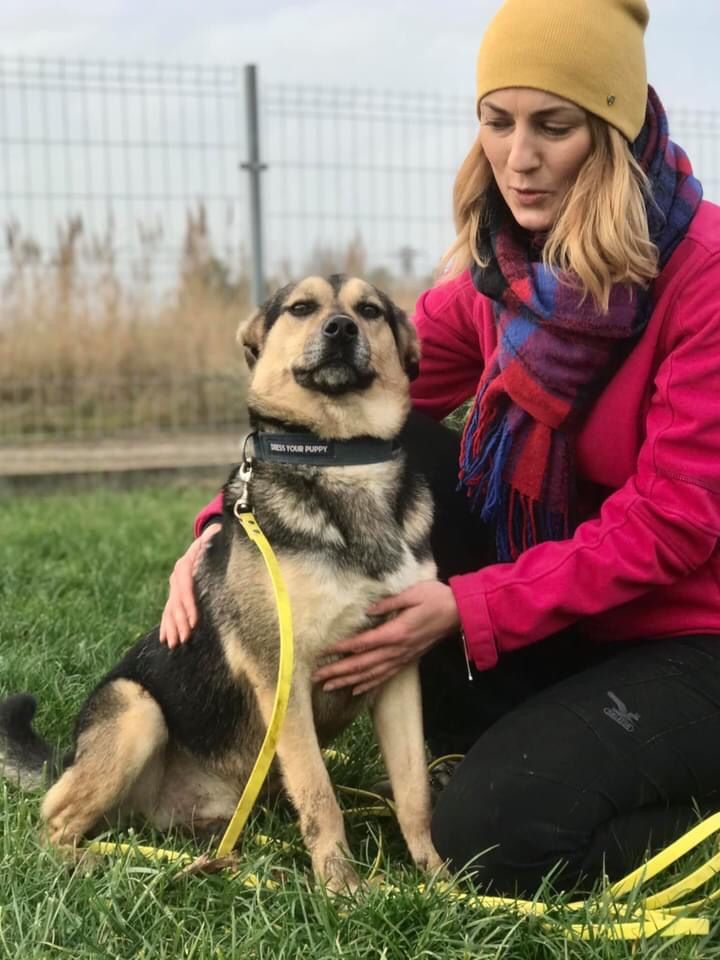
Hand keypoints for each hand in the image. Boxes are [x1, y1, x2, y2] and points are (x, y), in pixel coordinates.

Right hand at [159, 522, 221, 648]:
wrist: (201, 548)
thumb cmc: (211, 546)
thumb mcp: (210, 542)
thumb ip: (211, 539)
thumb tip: (217, 529)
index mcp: (184, 566)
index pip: (185, 589)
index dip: (189, 605)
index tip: (194, 621)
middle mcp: (176, 578)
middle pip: (176, 603)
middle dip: (181, 621)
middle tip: (186, 638)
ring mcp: (173, 588)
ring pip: (170, 610)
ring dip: (172, 627)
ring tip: (175, 643)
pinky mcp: (174, 596)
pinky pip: (166, 613)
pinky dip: (165, 626)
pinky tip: (165, 640)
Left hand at [312, 580, 459, 695]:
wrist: (460, 613)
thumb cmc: (436, 598)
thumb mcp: (412, 593)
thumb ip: (389, 603)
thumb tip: (368, 610)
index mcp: (397, 632)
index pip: (364, 644)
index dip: (343, 649)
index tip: (324, 653)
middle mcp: (397, 649)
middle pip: (363, 664)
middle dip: (338, 671)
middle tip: (316, 677)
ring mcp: (403, 657)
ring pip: (371, 674)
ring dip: (349, 681)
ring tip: (328, 687)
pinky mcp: (407, 660)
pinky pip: (385, 676)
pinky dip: (369, 685)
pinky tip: (356, 690)